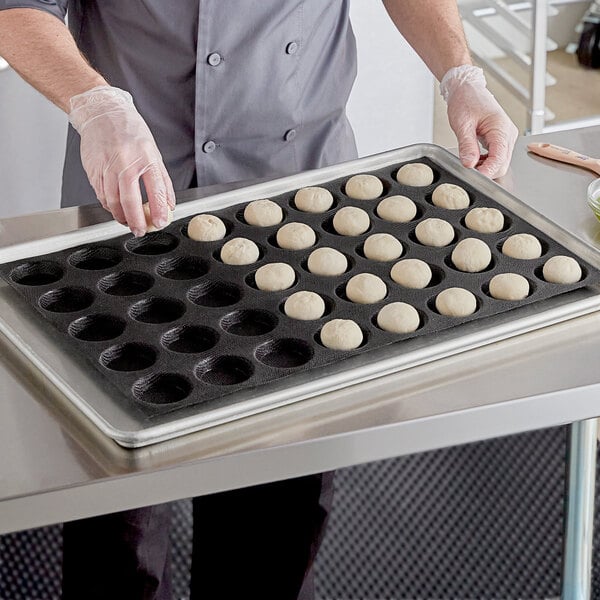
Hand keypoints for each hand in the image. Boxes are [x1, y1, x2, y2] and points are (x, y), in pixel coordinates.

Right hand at [68, 86, 174, 235]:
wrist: (103, 113)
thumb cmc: (131, 132)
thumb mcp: (154, 154)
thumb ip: (163, 181)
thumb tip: (169, 205)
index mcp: (145, 158)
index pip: (155, 190)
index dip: (159, 210)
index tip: (160, 223)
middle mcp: (125, 162)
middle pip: (129, 200)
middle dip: (136, 221)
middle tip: (140, 230)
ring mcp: (106, 166)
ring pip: (112, 200)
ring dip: (121, 216)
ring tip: (128, 222)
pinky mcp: (93, 169)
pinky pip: (101, 194)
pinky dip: (109, 206)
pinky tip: (116, 208)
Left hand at [441, 66, 518, 178]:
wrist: (467, 90)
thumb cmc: (466, 101)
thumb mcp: (462, 124)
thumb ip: (466, 145)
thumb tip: (469, 164)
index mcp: (501, 128)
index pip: (499, 158)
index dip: (487, 171)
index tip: (474, 177)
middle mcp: (508, 134)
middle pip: (502, 164)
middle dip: (486, 172)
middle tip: (467, 172)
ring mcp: (506, 137)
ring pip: (500, 163)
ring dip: (485, 168)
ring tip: (469, 162)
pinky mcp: (501, 139)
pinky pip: (496, 157)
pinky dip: (486, 163)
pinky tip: (474, 159)